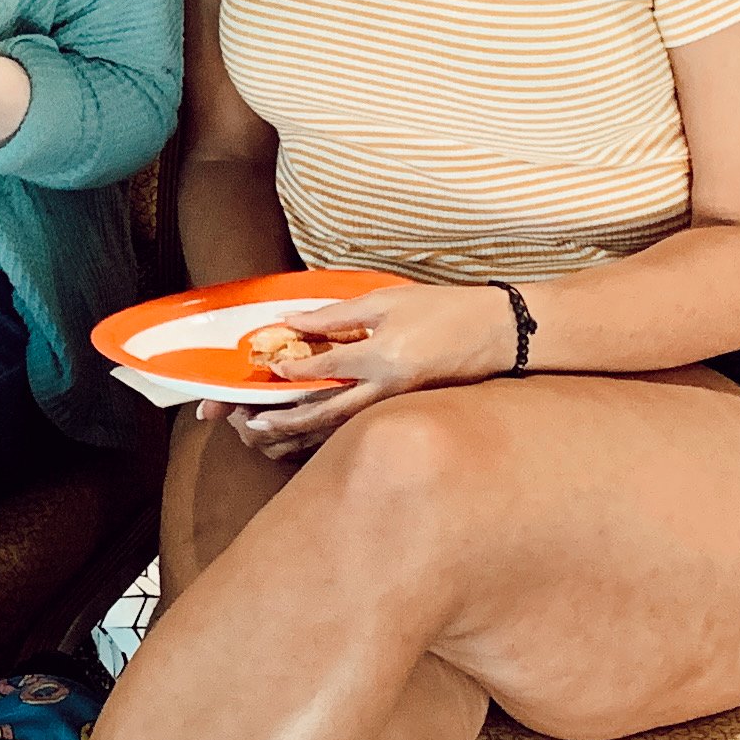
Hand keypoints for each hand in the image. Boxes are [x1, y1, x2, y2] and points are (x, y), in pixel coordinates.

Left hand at [199, 280, 510, 463]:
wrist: (497, 334)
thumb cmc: (443, 310)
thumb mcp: (387, 301)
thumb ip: (337, 316)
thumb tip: (293, 321)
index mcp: (379, 357)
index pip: (318, 369)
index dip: (284, 371)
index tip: (257, 370)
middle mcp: (384, 390)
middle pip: (318, 413)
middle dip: (276, 421)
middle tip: (241, 424)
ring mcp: (394, 407)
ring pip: (334, 432)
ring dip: (294, 437)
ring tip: (260, 438)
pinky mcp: (400, 413)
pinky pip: (353, 431)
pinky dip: (322, 439)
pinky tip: (298, 438)